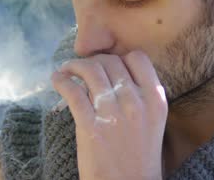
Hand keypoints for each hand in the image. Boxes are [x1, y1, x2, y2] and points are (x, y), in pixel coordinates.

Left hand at [51, 50, 167, 179]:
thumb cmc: (139, 156)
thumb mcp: (151, 121)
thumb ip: (139, 95)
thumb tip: (112, 73)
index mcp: (155, 99)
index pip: (138, 58)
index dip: (120, 57)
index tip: (109, 66)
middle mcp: (136, 102)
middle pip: (111, 61)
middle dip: (94, 61)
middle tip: (83, 68)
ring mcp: (113, 113)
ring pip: (91, 70)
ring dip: (74, 66)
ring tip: (66, 70)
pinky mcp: (90, 126)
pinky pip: (72, 91)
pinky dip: (61, 80)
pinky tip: (57, 80)